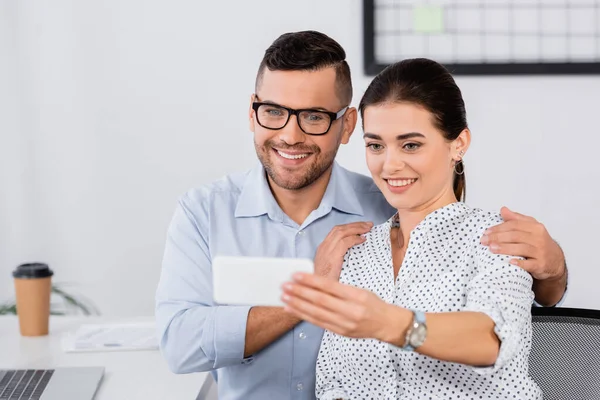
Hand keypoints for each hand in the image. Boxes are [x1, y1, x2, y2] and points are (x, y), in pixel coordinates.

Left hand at [281, 272, 407, 340]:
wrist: (386, 324)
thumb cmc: (372, 304)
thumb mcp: (359, 290)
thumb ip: (338, 288)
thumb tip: (313, 282)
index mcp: (356, 296)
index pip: (329, 286)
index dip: (311, 280)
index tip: (296, 274)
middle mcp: (350, 311)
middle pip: (320, 300)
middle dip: (300, 292)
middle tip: (285, 285)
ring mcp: (345, 323)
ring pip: (316, 313)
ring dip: (298, 305)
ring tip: (284, 297)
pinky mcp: (340, 332)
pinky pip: (319, 323)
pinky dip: (304, 316)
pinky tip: (293, 310)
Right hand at [314, 221, 372, 279]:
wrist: (317, 290)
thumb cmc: (326, 282)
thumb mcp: (331, 267)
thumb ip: (338, 257)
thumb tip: (353, 251)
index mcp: (323, 248)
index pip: (336, 231)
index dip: (349, 227)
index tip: (361, 226)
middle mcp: (324, 246)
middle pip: (339, 228)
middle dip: (355, 225)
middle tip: (368, 224)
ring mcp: (327, 250)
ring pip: (342, 232)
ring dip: (357, 228)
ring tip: (367, 228)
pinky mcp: (332, 256)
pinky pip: (345, 242)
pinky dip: (355, 239)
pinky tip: (362, 240)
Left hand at [481, 206, 565, 280]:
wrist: (555, 260)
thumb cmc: (538, 242)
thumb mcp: (530, 228)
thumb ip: (516, 219)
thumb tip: (503, 209)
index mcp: (535, 227)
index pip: (514, 225)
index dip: (499, 228)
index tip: (486, 232)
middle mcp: (539, 238)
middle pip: (515, 236)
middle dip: (498, 238)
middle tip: (484, 241)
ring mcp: (541, 252)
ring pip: (521, 249)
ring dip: (505, 248)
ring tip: (491, 249)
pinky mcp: (541, 265)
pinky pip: (529, 264)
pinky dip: (519, 263)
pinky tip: (509, 262)